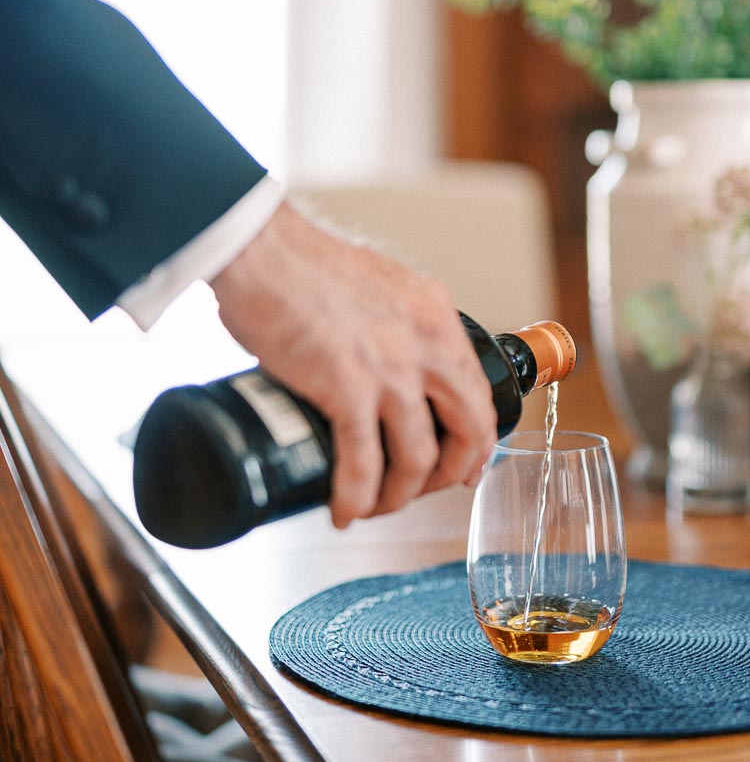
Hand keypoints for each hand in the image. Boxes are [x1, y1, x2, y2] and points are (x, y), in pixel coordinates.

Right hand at [209, 200, 496, 527]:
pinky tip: (343, 512)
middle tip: (421, 492)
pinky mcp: (348, 388)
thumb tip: (378, 358)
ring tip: (373, 507)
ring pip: (416, 457)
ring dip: (398, 496)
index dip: (475, 440)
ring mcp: (392, 368)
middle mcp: (427, 342)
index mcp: (436, 314)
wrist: (261, 250)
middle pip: (466, 430)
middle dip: (448, 474)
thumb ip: (389, 319)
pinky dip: (356, 498)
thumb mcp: (376, 284)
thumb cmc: (301, 263)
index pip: (477, 390)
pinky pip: (364, 464)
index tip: (462, 463)